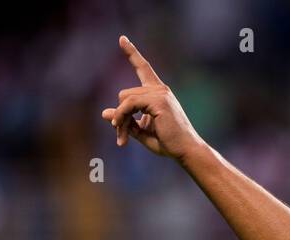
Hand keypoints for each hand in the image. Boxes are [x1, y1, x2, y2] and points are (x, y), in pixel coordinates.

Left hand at [101, 35, 201, 160]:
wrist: (186, 151)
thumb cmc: (168, 142)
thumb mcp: (142, 131)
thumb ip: (125, 121)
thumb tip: (104, 113)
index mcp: (158, 92)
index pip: (143, 67)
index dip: (132, 53)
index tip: (122, 38)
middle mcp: (160, 89)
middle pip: (124, 94)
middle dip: (119, 115)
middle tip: (119, 134)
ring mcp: (160, 93)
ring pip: (125, 99)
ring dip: (119, 119)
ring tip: (122, 138)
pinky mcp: (159, 101)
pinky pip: (129, 104)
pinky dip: (121, 116)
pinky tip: (120, 128)